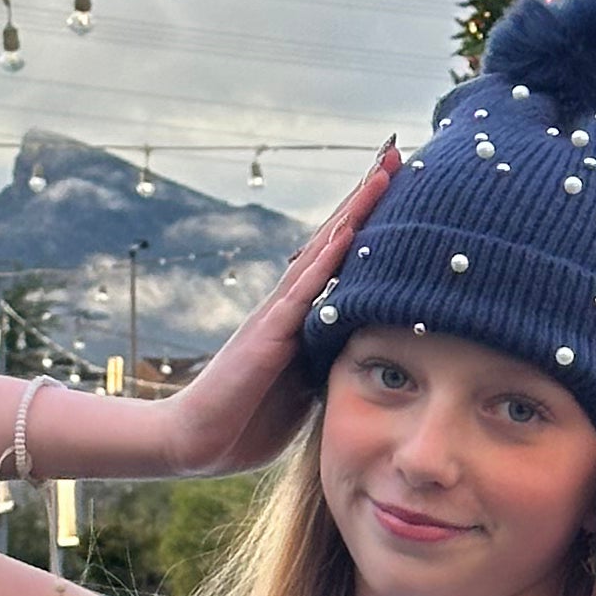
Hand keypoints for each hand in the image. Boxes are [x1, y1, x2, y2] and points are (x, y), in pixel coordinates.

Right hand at [159, 145, 403, 473]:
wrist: (195, 442)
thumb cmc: (247, 420)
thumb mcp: (307, 389)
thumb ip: (330, 363)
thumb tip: (369, 355)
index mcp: (301, 318)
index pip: (341, 259)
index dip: (369, 223)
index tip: (399, 184)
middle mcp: (289, 305)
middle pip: (333, 240)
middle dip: (365, 198)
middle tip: (395, 152)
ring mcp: (277, 316)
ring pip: (322, 252)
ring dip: (353, 212)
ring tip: (381, 172)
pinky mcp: (266, 336)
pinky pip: (302, 291)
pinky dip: (327, 258)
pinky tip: (349, 229)